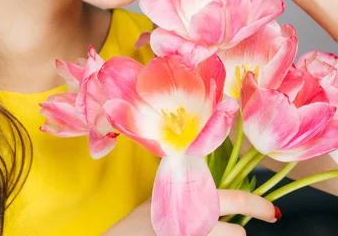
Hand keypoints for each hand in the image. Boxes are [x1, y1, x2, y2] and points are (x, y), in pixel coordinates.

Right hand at [103, 190, 277, 234]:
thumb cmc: (145, 218)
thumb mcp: (169, 194)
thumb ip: (193, 188)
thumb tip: (218, 188)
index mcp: (192, 196)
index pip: (237, 199)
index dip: (259, 204)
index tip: (274, 212)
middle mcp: (196, 219)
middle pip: (236, 233)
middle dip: (236, 232)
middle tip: (235, 231)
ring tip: (202, 233)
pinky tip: (189, 235)